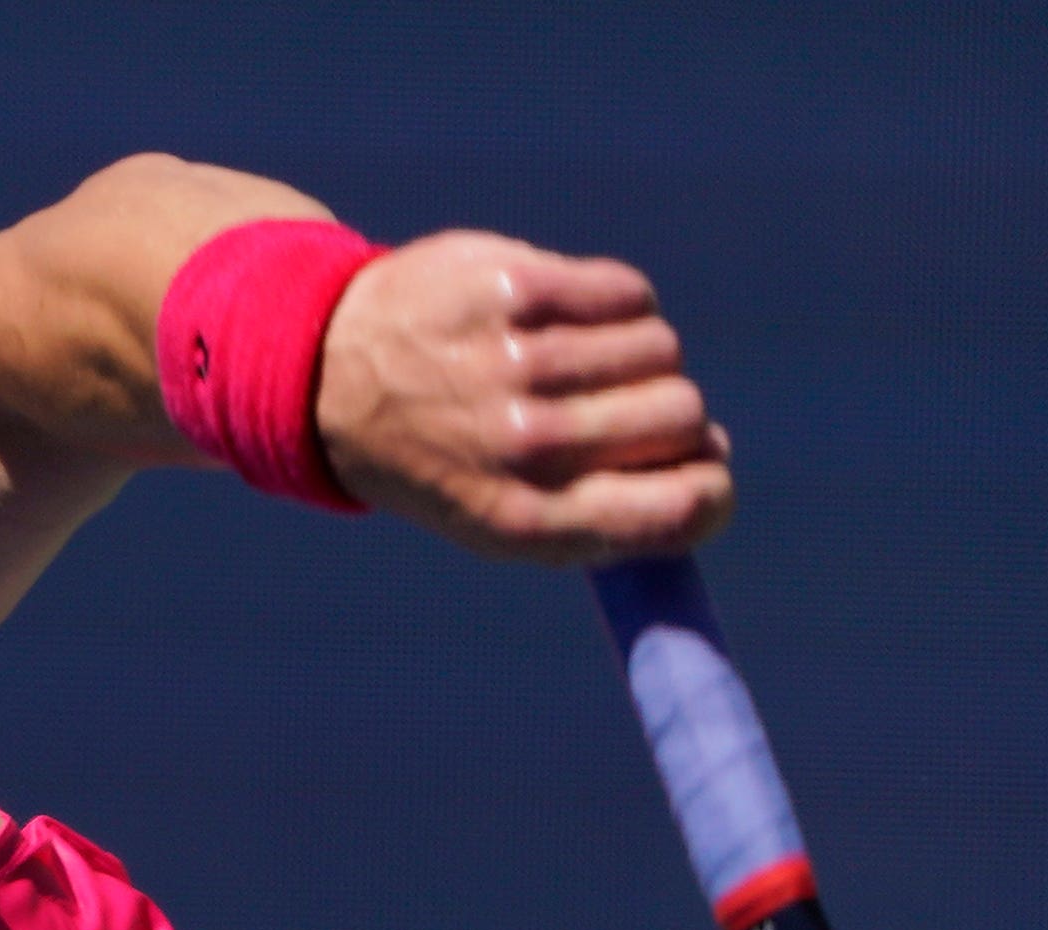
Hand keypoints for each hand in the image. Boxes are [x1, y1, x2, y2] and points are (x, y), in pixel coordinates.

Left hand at [312, 232, 732, 565]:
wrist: (334, 372)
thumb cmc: (444, 456)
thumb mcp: (502, 522)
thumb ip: (605, 518)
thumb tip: (714, 481)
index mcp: (531, 522)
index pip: (683, 508)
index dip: (712, 489)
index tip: (702, 472)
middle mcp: (529, 447)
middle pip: (682, 417)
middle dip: (672, 416)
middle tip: (621, 412)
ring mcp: (522, 363)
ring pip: (662, 350)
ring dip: (641, 357)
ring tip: (582, 366)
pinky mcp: (519, 289)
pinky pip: (630, 294)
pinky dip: (618, 307)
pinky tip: (570, 322)